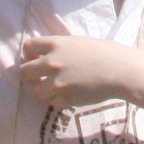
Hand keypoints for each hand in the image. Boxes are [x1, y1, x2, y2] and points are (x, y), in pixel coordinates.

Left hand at [19, 34, 141, 108]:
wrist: (120, 71)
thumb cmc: (104, 52)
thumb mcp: (78, 43)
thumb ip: (59, 48)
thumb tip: (44, 55)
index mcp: (55, 44)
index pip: (28, 47)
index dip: (28, 53)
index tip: (32, 58)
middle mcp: (51, 63)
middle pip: (24, 72)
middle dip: (28, 74)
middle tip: (35, 76)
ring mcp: (56, 83)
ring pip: (35, 90)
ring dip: (41, 89)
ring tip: (51, 87)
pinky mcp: (64, 98)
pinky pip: (51, 101)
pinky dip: (56, 98)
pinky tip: (66, 93)